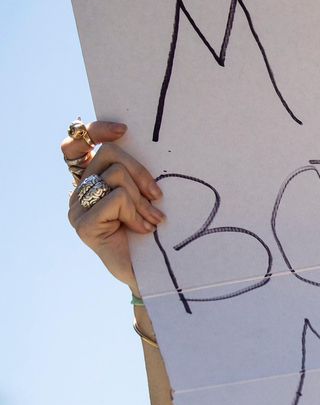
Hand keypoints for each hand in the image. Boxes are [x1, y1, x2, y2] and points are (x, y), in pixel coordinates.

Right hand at [64, 122, 165, 295]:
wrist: (152, 272)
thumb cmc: (152, 232)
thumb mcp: (144, 196)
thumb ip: (134, 173)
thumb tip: (138, 145)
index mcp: (91, 181)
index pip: (76, 144)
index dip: (96, 131)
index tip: (124, 131)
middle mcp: (79, 192)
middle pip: (109, 155)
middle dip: (141, 172)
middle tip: (157, 197)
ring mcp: (77, 209)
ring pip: (115, 177)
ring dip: (142, 199)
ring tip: (152, 220)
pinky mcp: (84, 225)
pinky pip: (116, 199)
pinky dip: (136, 213)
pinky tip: (143, 229)